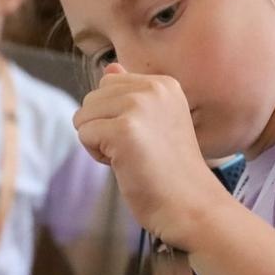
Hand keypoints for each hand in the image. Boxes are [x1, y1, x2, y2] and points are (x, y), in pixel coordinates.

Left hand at [71, 65, 231, 249]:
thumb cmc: (171, 172)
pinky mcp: (124, 130)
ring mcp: (139, 107)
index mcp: (163, 84)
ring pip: (83, 115)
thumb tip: (108, 68)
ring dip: (99, 142)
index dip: (115, 116)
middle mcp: (153, 88)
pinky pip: (84, 134)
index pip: (109, 84)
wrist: (191, 206)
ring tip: (131, 158)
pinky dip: (97, 155)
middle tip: (137, 151)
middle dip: (103, 128)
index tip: (144, 138)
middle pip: (92, 98)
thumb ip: (131, 93)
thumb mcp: (155, 121)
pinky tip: (125, 165)